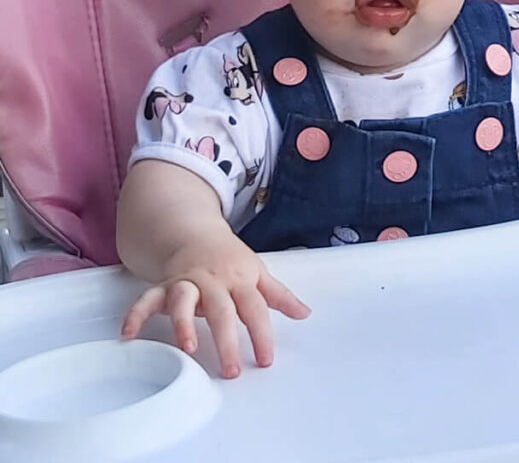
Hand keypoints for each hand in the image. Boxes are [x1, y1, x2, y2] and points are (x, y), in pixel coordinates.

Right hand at [120, 235, 310, 377]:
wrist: (194, 233)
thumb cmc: (229, 259)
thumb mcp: (257, 271)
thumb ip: (278, 295)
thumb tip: (305, 314)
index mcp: (239, 279)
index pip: (255, 308)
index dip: (261, 334)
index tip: (265, 360)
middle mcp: (212, 280)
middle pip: (220, 309)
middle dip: (225, 340)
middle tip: (230, 370)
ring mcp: (187, 282)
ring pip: (183, 300)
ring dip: (183, 323)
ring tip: (188, 347)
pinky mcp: (164, 286)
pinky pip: (148, 299)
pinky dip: (136, 314)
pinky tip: (128, 334)